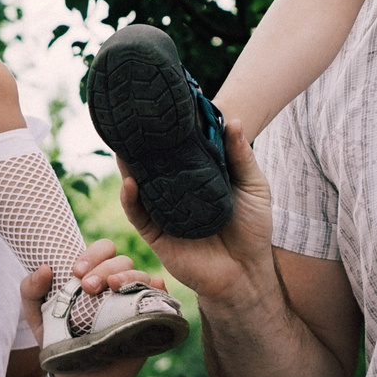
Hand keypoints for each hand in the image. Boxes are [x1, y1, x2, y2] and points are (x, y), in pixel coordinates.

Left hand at [17, 240, 167, 376]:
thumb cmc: (59, 341)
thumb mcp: (38, 316)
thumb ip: (31, 291)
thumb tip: (44, 269)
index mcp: (95, 276)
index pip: (103, 250)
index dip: (93, 254)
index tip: (76, 272)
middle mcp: (118, 285)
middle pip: (122, 261)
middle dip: (105, 269)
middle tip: (88, 287)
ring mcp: (135, 301)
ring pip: (142, 275)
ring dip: (128, 277)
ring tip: (113, 288)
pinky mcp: (148, 320)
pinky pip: (161, 298)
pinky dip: (159, 289)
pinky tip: (154, 287)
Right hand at [117, 117, 278, 314]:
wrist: (247, 272)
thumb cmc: (253, 228)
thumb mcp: (253, 186)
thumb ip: (241, 157)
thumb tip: (233, 120)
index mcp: (199, 178)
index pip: (180, 150)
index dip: (171, 130)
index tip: (161, 105)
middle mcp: (178, 192)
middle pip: (154, 164)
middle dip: (142, 144)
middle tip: (131, 119)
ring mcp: (165, 212)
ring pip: (140, 186)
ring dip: (129, 166)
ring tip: (123, 143)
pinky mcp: (157, 234)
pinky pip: (138, 214)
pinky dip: (131, 198)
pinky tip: (130, 181)